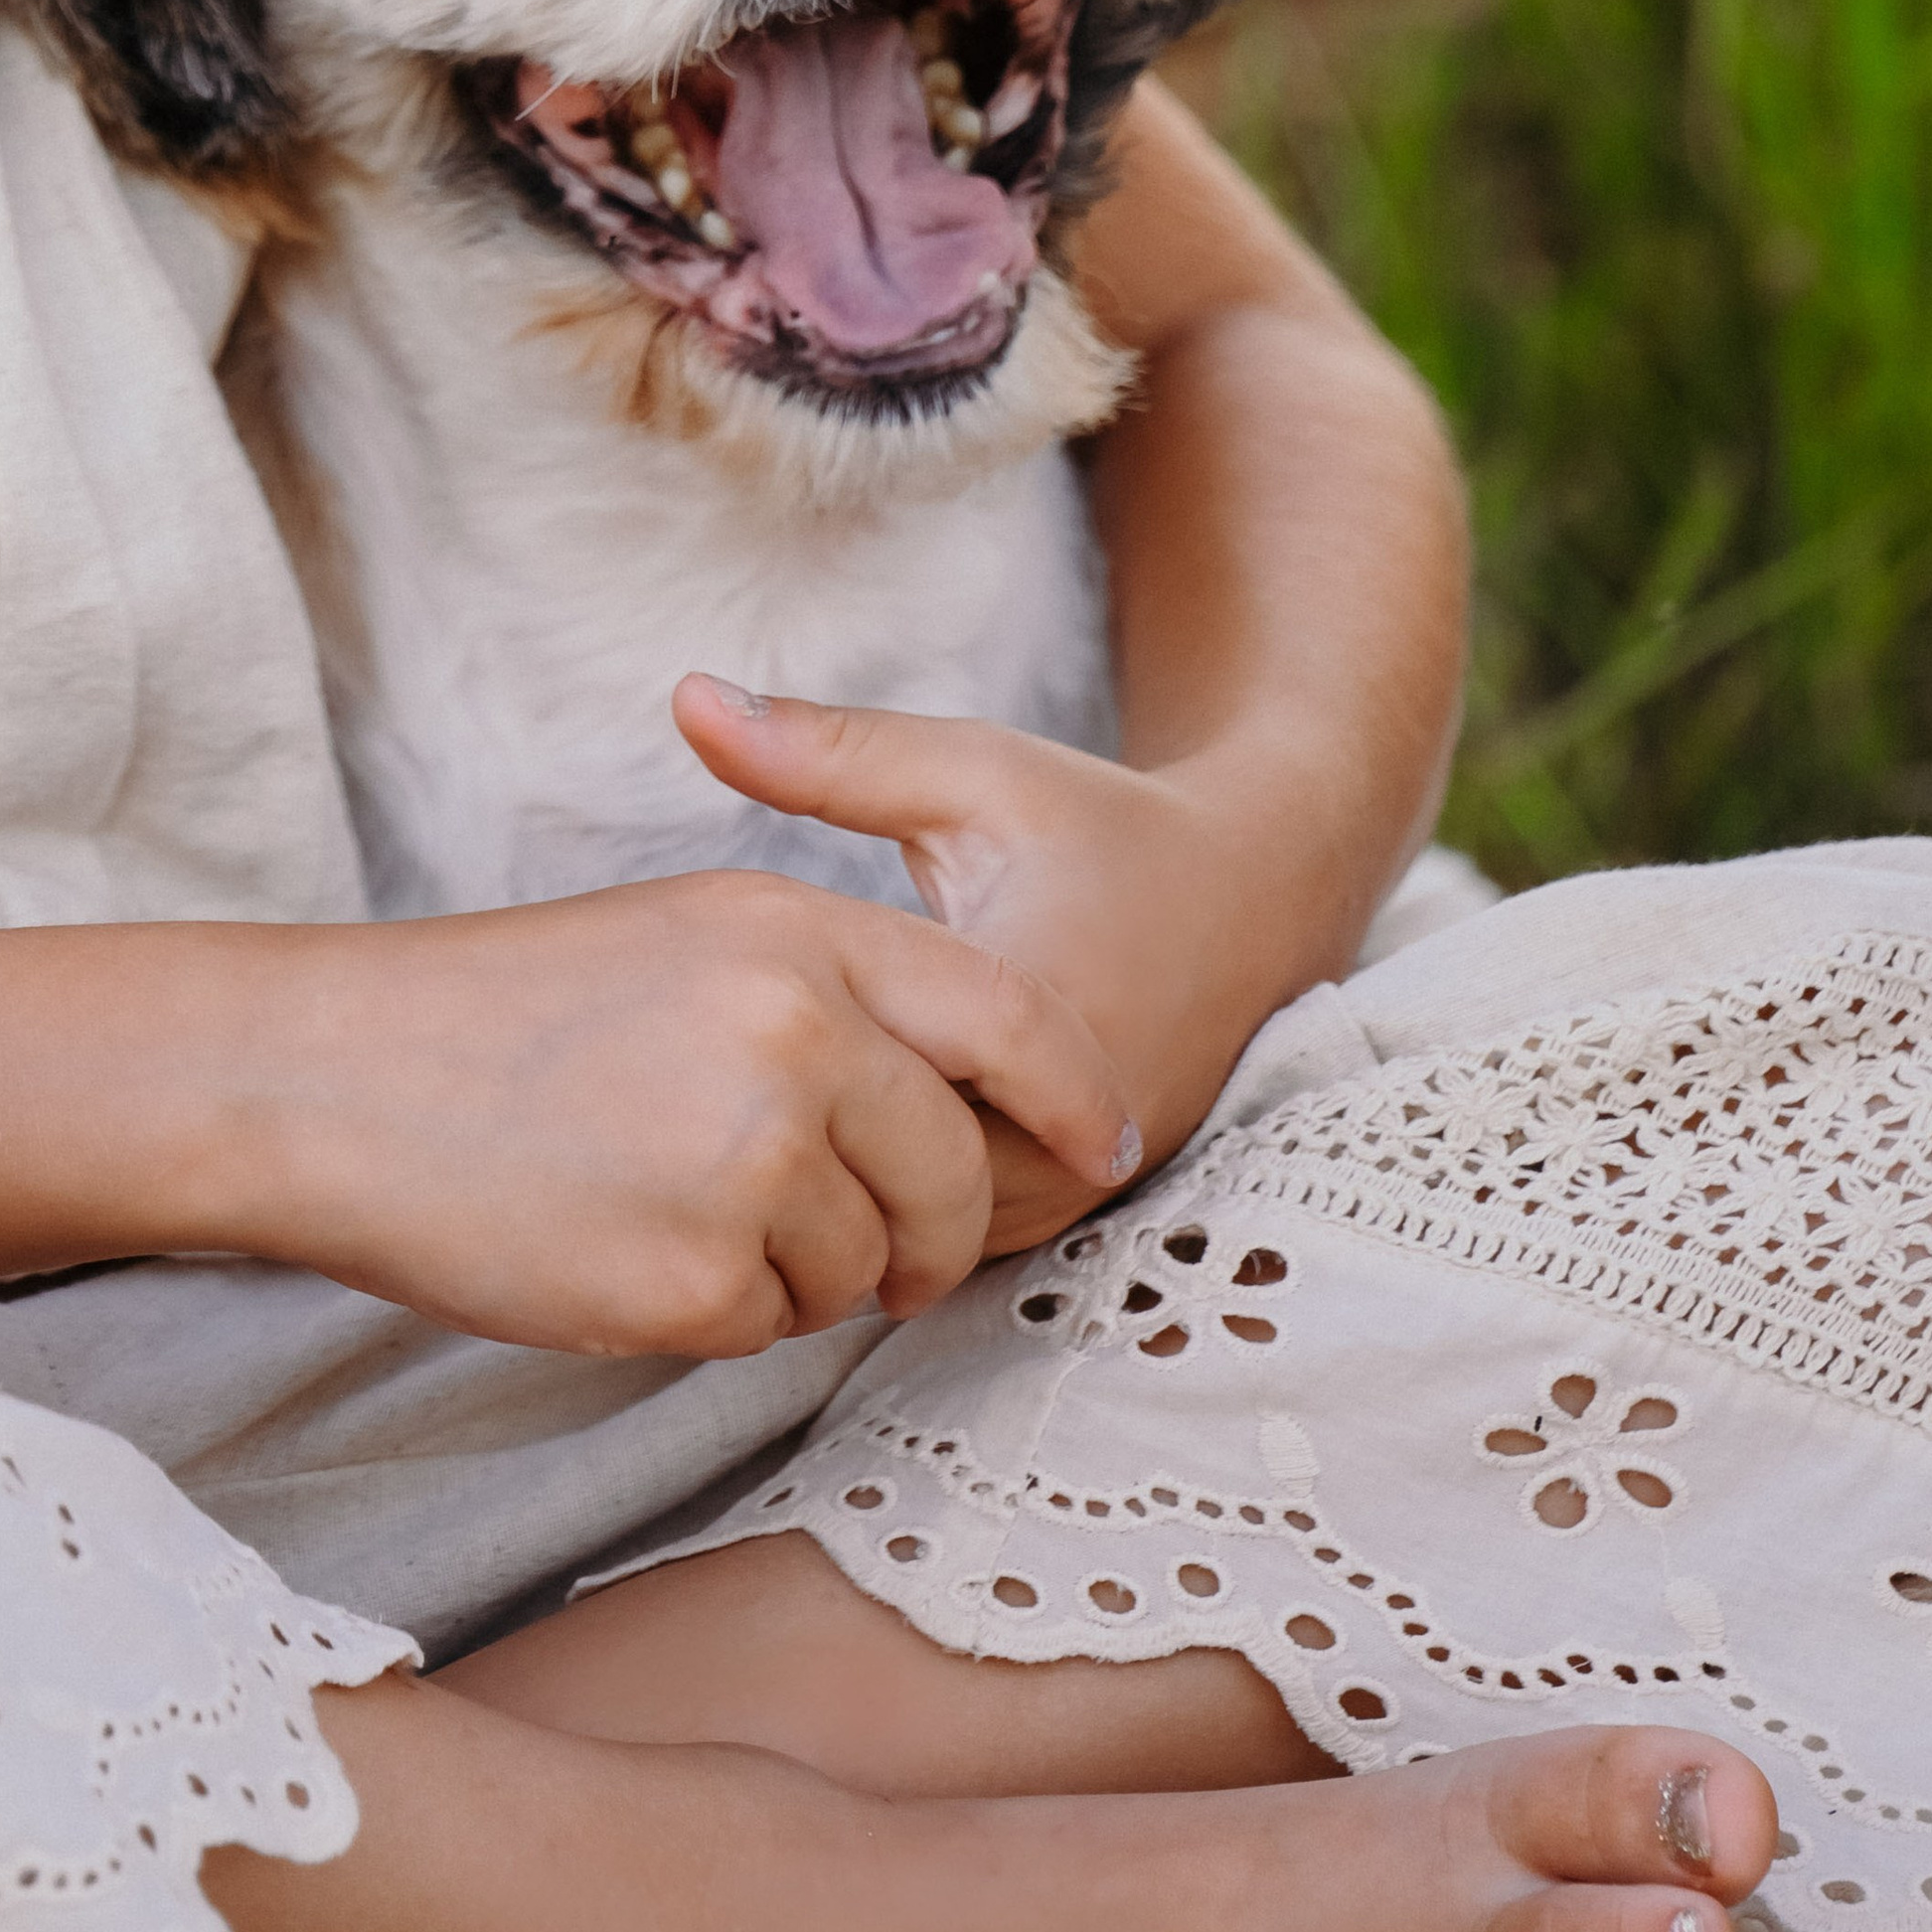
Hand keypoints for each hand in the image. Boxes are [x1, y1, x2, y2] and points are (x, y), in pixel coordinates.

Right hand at [220, 869, 1132, 1359]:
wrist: (332, 1075)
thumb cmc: (500, 1010)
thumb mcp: (690, 932)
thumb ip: (841, 990)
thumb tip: (978, 1091)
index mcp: (798, 932)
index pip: (1012, 1024)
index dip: (1074, 1098)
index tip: (1106, 1147)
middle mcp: (795, 1032)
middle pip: (955, 1174)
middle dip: (931, 1233)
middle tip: (883, 1257)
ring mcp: (747, 1157)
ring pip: (868, 1265)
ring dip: (805, 1275)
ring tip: (675, 1213)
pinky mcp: (690, 1277)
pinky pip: (769, 1329)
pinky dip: (717, 1316)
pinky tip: (623, 1254)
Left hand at [675, 677, 1357, 1251]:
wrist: (1250, 896)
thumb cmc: (1098, 825)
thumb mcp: (968, 775)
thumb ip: (827, 752)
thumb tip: (684, 695)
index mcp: (1032, 1017)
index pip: (856, 1091)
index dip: (757, 1073)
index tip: (689, 1029)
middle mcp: (1066, 1125)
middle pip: (876, 1181)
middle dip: (785, 1142)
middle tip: (681, 1094)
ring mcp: (1076, 1183)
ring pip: (913, 1230)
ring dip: (837, 1183)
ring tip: (739, 1123)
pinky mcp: (1074, 1204)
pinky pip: (954, 1237)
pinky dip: (886, 1200)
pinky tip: (821, 1142)